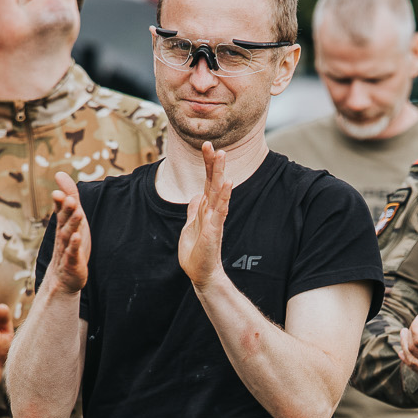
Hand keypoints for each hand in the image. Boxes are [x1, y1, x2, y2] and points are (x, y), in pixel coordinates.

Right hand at [48, 171, 91, 294]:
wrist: (64, 277)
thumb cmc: (69, 244)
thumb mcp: (72, 219)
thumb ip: (69, 197)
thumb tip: (59, 173)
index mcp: (63, 224)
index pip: (60, 210)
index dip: (60, 201)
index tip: (58, 191)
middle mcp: (62, 235)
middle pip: (64, 221)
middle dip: (67, 210)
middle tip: (71, 198)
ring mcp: (66, 249)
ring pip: (68, 235)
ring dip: (73, 224)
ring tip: (79, 213)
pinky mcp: (72, 263)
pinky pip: (72, 254)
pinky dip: (74, 246)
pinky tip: (77, 237)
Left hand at [178, 141, 233, 288]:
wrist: (200, 272)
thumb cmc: (196, 251)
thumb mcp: (190, 225)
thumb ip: (194, 210)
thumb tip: (195, 195)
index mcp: (205, 208)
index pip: (207, 181)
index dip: (207, 164)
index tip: (206, 146)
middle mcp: (211, 210)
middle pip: (213, 182)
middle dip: (212, 163)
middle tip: (211, 144)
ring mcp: (214, 219)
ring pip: (218, 192)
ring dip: (219, 174)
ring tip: (222, 156)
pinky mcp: (214, 230)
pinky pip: (220, 211)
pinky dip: (224, 197)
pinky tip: (227, 184)